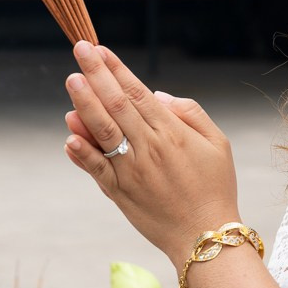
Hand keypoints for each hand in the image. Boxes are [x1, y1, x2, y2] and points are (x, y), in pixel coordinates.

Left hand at [63, 43, 239, 265]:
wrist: (204, 237)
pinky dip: (82, 154)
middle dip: (96, 75)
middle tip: (79, 50)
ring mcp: (131, 171)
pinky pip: (97, 170)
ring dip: (84, 105)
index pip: (137, 92)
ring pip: (102, 132)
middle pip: (116, 104)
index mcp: (172, 133)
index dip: (117, 69)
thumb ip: (191, 113)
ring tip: (72, 81)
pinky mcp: (120, 193)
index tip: (100, 50)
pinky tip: (69, 136)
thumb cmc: (215, 188)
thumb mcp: (218, 144)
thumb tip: (158, 95)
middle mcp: (149, 148)